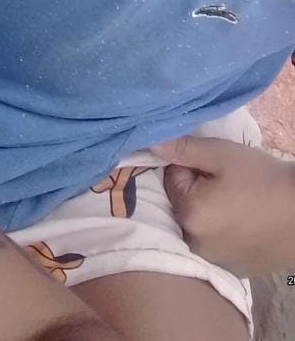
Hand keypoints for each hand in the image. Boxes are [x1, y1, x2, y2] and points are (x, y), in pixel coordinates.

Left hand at [153, 134, 294, 276]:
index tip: (216, 167)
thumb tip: (149, 144)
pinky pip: (211, 242)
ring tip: (238, 201)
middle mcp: (192, 243)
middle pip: (180, 203)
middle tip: (229, 183)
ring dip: (207, 211)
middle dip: (196, 189)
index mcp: (188, 214)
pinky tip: (242, 222)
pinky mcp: (228, 269)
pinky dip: (220, 231)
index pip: (171, 177)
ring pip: (195, 224)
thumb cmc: (263, 179)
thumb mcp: (222, 154)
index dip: (192, 166)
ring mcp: (211, 261)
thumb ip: (183, 149)